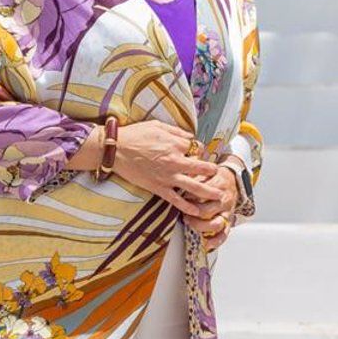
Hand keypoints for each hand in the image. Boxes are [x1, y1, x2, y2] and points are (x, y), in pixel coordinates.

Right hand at [112, 120, 230, 217]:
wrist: (116, 150)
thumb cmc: (135, 135)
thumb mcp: (158, 125)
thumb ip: (176, 132)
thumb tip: (189, 136)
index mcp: (176, 144)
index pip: (197, 148)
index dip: (200, 150)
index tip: (200, 153)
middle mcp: (175, 161)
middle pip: (201, 168)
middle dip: (213, 171)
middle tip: (220, 175)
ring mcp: (167, 176)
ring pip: (194, 186)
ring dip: (208, 192)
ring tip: (219, 196)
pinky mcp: (158, 187)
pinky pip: (176, 199)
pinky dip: (187, 206)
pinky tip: (196, 212)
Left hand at [183, 161, 241, 249]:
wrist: (233, 179)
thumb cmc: (216, 177)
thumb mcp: (206, 173)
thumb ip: (195, 178)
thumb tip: (180, 183)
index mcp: (218, 186)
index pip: (200, 193)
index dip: (188, 197)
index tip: (181, 198)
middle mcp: (224, 200)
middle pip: (205, 211)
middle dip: (192, 214)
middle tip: (184, 213)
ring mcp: (227, 212)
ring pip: (215, 224)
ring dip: (200, 226)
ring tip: (190, 224)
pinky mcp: (229, 220)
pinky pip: (224, 234)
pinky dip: (216, 241)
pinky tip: (207, 245)